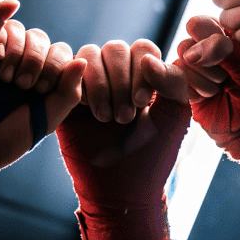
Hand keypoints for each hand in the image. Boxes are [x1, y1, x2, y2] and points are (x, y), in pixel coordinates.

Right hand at [0, 45, 87, 175]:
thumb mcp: (45, 119)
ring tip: (6, 78)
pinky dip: (1, 39)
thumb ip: (67, 93)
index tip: (40, 90)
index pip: (59, 52)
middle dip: (36, 59)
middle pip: (40, 38)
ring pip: (20, 29)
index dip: (55, 65)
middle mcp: (22, 64)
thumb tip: (81, 60)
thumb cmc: (6, 137)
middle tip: (22, 85)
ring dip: (19, 51)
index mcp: (41, 79)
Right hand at [56, 37, 190, 239]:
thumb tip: (147, 58)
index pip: (142, 48)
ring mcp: (91, 84)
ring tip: (105, 117)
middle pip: (114, 48)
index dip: (141, 70)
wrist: (120, 191)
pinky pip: (65, 72)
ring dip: (99, 84)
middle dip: (120, 80)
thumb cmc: (152, 157)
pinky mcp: (67, 97)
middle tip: (123, 117)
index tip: (143, 103)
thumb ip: (173, 82)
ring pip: (88, 55)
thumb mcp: (174, 118)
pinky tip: (85, 111)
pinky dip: (77, 86)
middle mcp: (117, 75)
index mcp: (146, 76)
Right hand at [173, 16, 235, 97]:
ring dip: (203, 80)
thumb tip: (191, 53)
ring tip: (221, 89)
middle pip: (186, 45)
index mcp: (223, 36)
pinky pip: (175, 84)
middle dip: (208, 64)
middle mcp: (203, 51)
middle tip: (227, 77)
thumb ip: (225, 50)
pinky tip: (209, 98)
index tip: (231, 54)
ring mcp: (192, 71)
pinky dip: (195, 92)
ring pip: (180, 65)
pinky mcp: (183, 91)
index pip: (200, 25)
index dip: (209, 38)